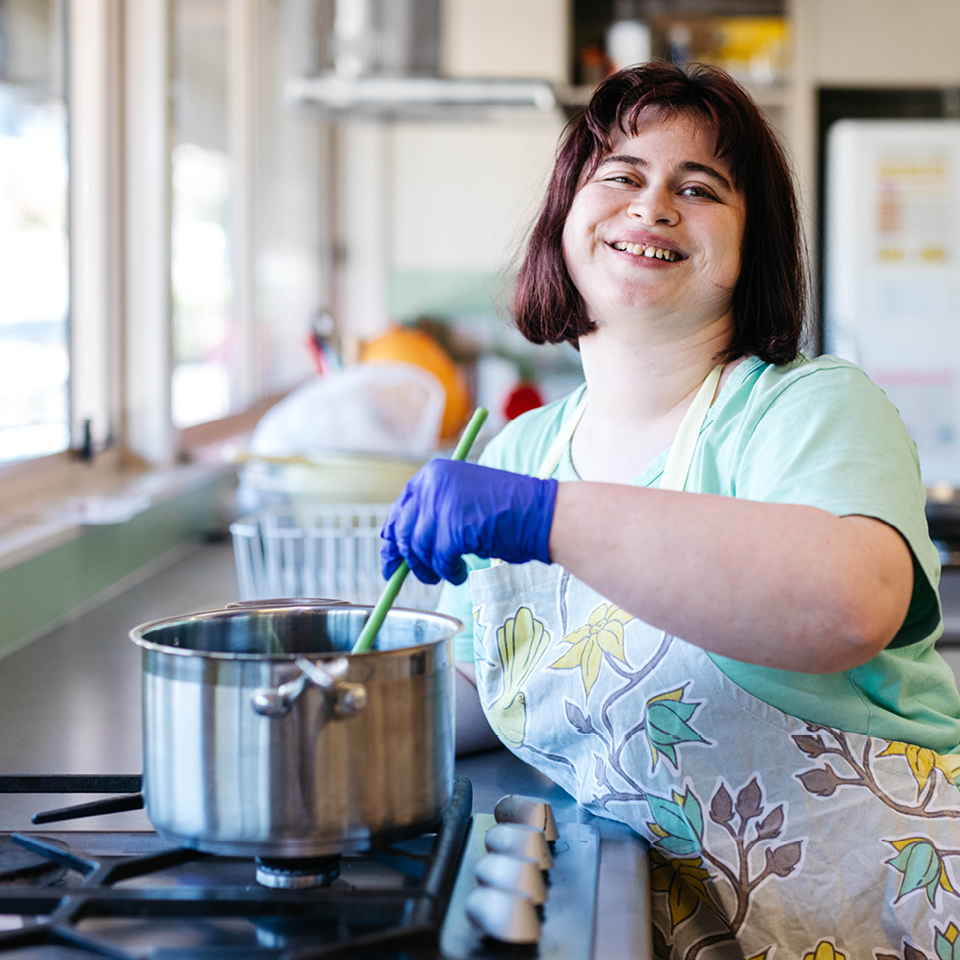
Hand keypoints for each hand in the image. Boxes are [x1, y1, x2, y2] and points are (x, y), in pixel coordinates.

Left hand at [380, 460, 558, 584]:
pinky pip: (439, 560)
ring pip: (418, 548)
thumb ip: (433, 513)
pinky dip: (448, 572)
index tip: (390, 557)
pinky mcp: (454, 527)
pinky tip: (461, 572)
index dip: (392, 536)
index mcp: (433, 474)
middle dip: (404, 558)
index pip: (401, 508)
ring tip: (449, 572)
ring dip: (430, 568)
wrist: (539, 512)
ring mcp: (443, 504)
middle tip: (407, 576)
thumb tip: (400, 545)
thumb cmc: (506, 510)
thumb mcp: (461, 501)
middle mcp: (433, 484)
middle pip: (402, 529)